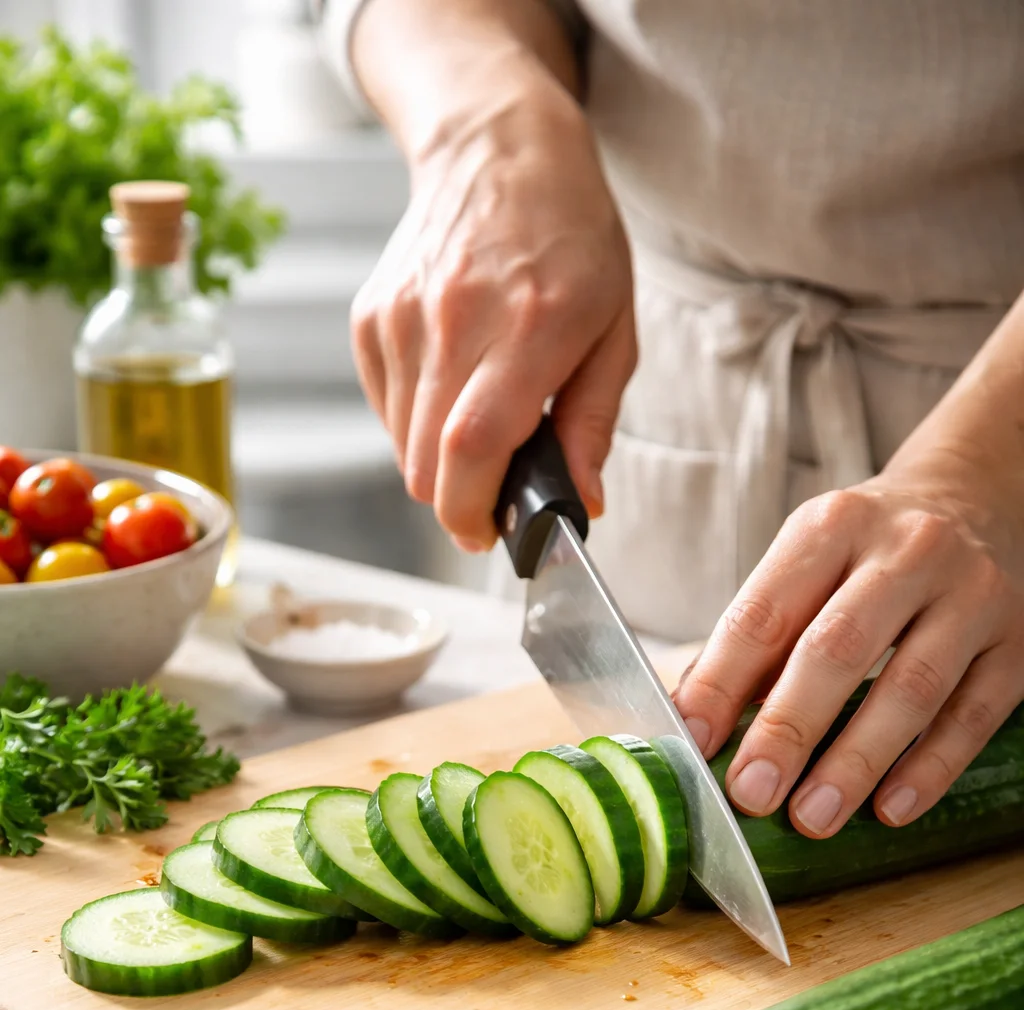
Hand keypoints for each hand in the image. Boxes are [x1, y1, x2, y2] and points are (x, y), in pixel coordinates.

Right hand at [350, 83, 635, 550]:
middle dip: (460, 502)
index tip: (488, 534)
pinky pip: (386, 411)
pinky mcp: (371, 319)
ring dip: (439, 462)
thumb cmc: (572, 241)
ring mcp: (402, 319)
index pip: (471, 447)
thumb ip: (594, 425)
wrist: (500, 151)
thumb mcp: (615, 331)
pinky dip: (415, 424)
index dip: (472, 511)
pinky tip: (452, 385)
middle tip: (497, 489)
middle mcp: (454, 323)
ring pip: (402, 448)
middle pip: (427, 465)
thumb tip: (583, 504)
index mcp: (528, 330)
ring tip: (481, 418)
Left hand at [672, 451, 1023, 836]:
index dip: (722, 682)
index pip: (764, 613)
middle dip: (788, 728)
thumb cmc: (871, 551)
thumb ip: (757, 637)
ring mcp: (970, 594)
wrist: (983, 495)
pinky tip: (891, 808)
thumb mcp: (808, 561)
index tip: (692, 743)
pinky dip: (929, 767)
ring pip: (911, 687)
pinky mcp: (1016, 642)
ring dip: (856, 761)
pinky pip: (972, 715)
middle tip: (752, 793)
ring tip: (813, 816)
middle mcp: (906, 551)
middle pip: (837, 648)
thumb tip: (696, 722)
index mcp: (832, 527)